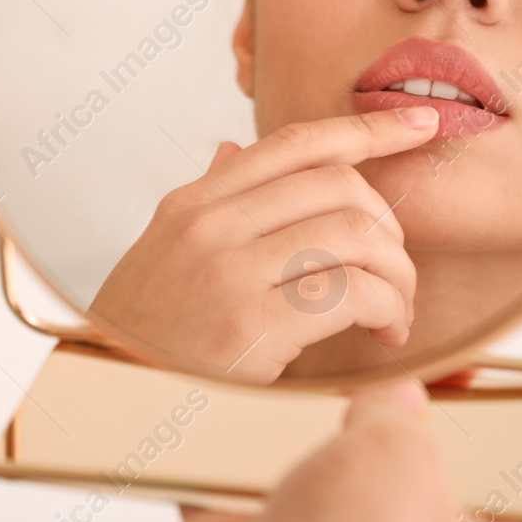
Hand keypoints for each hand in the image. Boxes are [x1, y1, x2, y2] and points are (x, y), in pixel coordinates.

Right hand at [90, 109, 436, 381]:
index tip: (419, 125)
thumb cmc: (141, 332)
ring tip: (394, 310)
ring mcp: (229, 271)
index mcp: (194, 203)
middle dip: (390, 228)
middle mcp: (210, 225)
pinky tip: (383, 332)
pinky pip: (351, 292)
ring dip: (397, 275)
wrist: (103, 396)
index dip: (368, 129)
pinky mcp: (250, 325)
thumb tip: (232, 151)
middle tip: (395, 272)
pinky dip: (386, 308)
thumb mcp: (161, 251)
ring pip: (355, 234)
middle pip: (339, 186)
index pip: (295, 142)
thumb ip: (207, 201)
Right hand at [146, 381, 514, 521]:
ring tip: (275, 376)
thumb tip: (394, 390)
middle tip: (345, 360)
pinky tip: (211, 405)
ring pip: (297, 460)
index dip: (455, 409)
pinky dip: (206, 449)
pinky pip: (218, 479)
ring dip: (278, 426)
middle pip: (376, 452)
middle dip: (354, 408)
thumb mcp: (402, 455)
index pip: (471, 462)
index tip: (436, 359)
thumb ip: (400, 410)